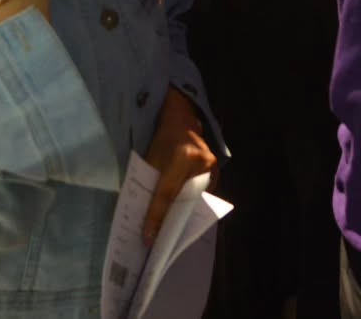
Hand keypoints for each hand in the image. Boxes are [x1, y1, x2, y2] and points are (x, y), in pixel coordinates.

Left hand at [142, 89, 216, 244]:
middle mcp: (202, 163)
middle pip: (184, 201)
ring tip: (166, 233)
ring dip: (180, 215)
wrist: (183, 120)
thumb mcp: (152, 158)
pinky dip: (189, 205)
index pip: (167, 193)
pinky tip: (179, 217)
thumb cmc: (163, 138)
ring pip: (193, 200)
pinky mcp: (216, 172)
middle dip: (170, 221)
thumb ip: (151, 183)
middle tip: (157, 240)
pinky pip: (201, 195)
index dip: (156, 216)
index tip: (148, 237)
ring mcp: (213, 168)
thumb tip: (144, 214)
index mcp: (183, 156)